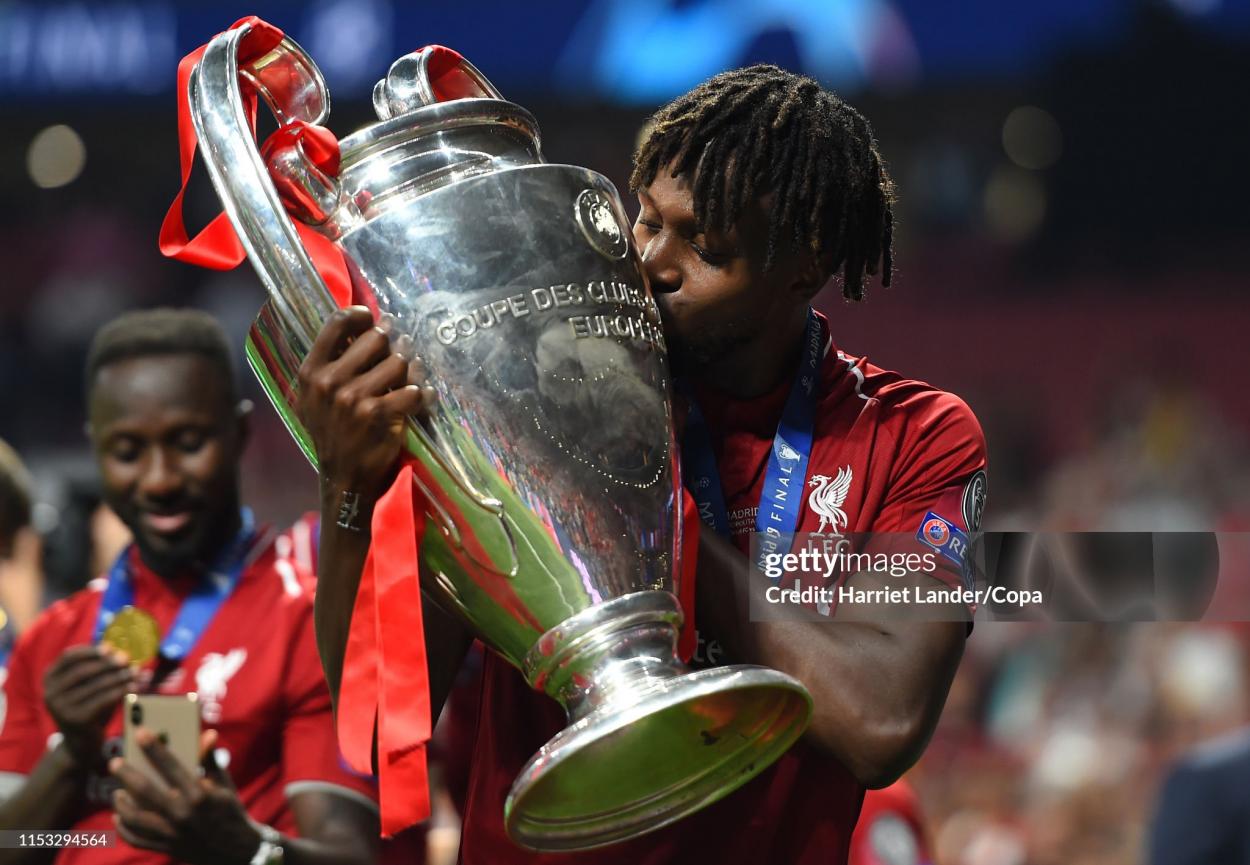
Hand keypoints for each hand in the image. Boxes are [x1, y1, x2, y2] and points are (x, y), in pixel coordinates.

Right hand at [43, 645, 135, 769]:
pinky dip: (121, 690)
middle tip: (128, 659)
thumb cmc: (87, 705)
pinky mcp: (76, 719)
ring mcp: (61, 707)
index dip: (90, 650)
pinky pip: (103, 699)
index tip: (111, 647)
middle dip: (109, 663)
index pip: (69, 657)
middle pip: (83, 670)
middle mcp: (50, 692)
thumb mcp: (88, 685)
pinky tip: (134, 687)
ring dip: (120, 676)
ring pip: (96, 685)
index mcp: (49, 679)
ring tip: (137, 671)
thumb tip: (118, 649)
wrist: (81, 742)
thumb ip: (98, 668)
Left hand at [110, 728, 260, 864]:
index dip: (154, 748)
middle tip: (115, 762)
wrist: (236, 849)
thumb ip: (210, 759)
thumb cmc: (229, 809)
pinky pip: (137, 839)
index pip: (171, 766)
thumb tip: (208, 734)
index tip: (140, 732)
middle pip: (145, 790)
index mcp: (199, 794)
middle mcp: (183, 814)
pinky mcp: (166, 847)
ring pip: (135, 817)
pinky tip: (119, 816)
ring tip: (117, 791)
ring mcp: (172, 833)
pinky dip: (124, 828)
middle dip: (127, 774)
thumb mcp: (224, 783)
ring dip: (121, 803)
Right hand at [296, 306, 432, 500]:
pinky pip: (413, 390)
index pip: (336, 323)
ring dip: (410, 371)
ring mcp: (354, 398)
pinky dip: (421, 395)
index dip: (360, 316)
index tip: (372, 320)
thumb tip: (363, 325)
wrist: (343, 476)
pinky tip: (420, 399)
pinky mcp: (379, 415)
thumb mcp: (315, 397)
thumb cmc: (331, 432)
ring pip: (400, 362)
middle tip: (398, 356)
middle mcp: (330, 382)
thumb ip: (331, 363)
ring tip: (410, 380)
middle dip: (393, 346)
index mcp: (311, 372)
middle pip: (376, 338)